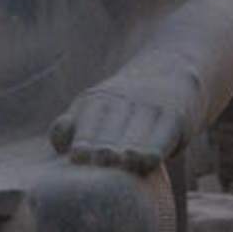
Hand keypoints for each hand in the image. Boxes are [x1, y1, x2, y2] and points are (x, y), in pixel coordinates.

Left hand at [50, 79, 192, 173]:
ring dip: (128, 147)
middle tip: (99, 159)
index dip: (84, 138)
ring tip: (122, 160)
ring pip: (136, 131)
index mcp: (96, 100)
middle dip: (103, 144)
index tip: (78, 156)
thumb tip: (58, 145)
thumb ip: (74, 126)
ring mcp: (149, 106)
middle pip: (111, 127)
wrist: (171, 71)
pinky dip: (155, 147)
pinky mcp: (175, 116)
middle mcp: (122, 100)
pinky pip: (163, 133)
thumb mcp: (97, 107)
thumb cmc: (125, 107)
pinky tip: (147, 160)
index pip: (88, 120)